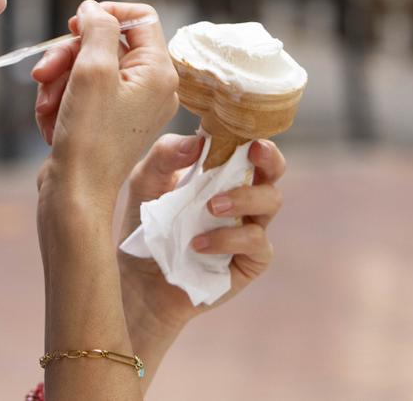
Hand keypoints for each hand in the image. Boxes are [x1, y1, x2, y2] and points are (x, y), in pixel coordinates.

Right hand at [31, 0, 178, 214]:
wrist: (75, 194)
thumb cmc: (89, 136)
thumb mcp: (93, 69)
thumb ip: (98, 27)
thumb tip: (94, 8)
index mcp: (160, 71)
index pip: (140, 17)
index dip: (105, 13)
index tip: (74, 25)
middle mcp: (152, 86)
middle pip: (107, 43)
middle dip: (70, 54)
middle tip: (44, 71)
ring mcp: (131, 105)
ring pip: (88, 67)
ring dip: (59, 79)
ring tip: (46, 104)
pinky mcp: (110, 121)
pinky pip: (82, 92)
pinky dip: (61, 100)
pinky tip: (48, 119)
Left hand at [117, 133, 287, 334]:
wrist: (138, 281)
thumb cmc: (145, 227)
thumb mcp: (144, 183)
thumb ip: (165, 156)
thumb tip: (198, 141)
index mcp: (221, 174)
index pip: (248, 147)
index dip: (253, 135)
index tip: (245, 132)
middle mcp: (243, 198)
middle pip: (274, 171)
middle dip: (271, 158)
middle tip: (253, 152)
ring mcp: (249, 229)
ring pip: (271, 201)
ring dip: (244, 198)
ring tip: (210, 207)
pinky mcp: (250, 261)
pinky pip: (257, 242)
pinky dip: (229, 238)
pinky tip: (198, 245)